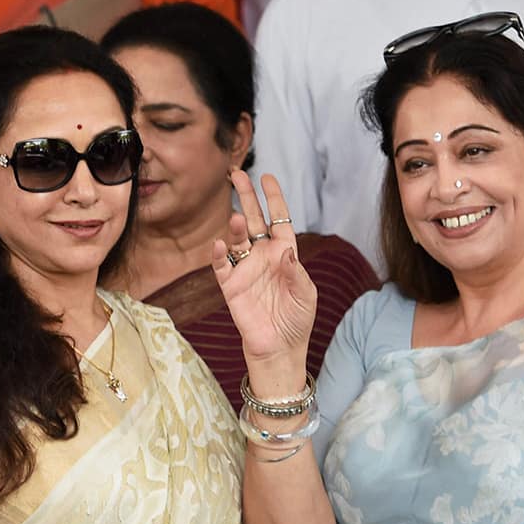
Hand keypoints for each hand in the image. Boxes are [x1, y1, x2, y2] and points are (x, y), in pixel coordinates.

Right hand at [212, 171, 316, 367]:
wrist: (279, 349)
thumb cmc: (296, 320)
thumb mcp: (305, 295)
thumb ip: (295, 272)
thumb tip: (284, 250)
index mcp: (285, 254)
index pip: (279, 219)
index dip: (274, 199)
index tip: (268, 177)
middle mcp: (263, 256)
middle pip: (253, 220)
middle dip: (246, 197)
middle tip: (236, 174)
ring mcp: (245, 269)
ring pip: (237, 239)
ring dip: (236, 226)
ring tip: (237, 216)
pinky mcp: (230, 286)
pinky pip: (221, 266)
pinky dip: (218, 255)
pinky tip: (219, 244)